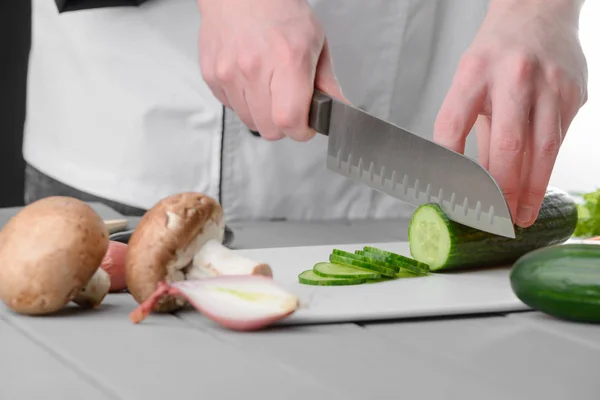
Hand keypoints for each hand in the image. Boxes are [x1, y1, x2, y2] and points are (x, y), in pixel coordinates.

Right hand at [197, 0, 345, 140]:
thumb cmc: (279, 11)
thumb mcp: (315, 42)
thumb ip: (328, 82)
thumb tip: (340, 109)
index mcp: (286, 60)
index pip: (289, 120)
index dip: (301, 131)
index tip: (305, 125)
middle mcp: (254, 68)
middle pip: (269, 129)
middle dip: (283, 125)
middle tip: (289, 107)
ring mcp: (228, 73)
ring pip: (249, 122)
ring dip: (262, 115)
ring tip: (269, 89)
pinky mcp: (212, 77)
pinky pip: (232, 108)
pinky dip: (244, 103)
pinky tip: (251, 81)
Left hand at [433, 0, 587, 227]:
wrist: (538, 13)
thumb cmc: (495, 55)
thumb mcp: (471, 81)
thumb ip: (471, 127)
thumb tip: (466, 177)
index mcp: (474, 72)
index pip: (453, 124)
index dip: (448, 163)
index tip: (450, 193)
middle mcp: (513, 76)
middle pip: (507, 145)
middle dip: (501, 190)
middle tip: (496, 218)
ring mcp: (549, 85)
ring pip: (541, 149)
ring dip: (531, 189)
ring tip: (522, 216)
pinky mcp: (573, 93)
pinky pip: (558, 139)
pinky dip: (546, 168)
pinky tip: (537, 186)